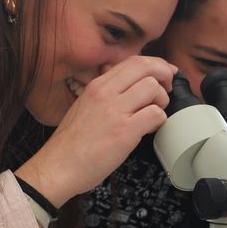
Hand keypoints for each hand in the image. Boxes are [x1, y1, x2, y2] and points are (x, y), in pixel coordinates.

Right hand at [17, 55, 174, 206]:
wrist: (58, 166)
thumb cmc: (71, 143)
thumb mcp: (85, 106)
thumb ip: (105, 93)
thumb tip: (126, 85)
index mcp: (97, 86)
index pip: (133, 61)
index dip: (155, 64)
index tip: (165, 73)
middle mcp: (105, 93)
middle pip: (145, 67)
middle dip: (164, 75)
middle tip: (167, 89)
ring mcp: (115, 111)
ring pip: (153, 88)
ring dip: (161, 100)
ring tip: (153, 114)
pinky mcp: (124, 131)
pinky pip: (155, 114)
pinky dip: (159, 120)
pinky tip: (150, 129)